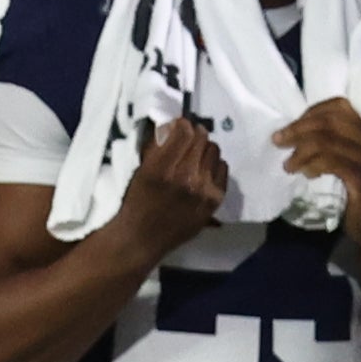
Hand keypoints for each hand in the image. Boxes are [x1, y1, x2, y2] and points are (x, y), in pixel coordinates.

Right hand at [114, 116, 229, 245]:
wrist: (143, 237)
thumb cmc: (137, 201)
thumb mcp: (141, 169)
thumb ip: (157, 146)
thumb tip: (172, 126)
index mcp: (162, 167)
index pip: (183, 131)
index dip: (181, 124)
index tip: (177, 126)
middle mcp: (186, 176)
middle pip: (201, 138)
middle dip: (193, 134)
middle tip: (187, 139)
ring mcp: (204, 188)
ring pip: (214, 150)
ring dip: (204, 148)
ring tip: (195, 156)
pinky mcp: (216, 199)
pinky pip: (223, 168)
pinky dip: (213, 165)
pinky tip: (203, 171)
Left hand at [270, 100, 360, 242]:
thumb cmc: (355, 189)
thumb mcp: (344, 157)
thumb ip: (330, 139)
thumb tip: (295, 128)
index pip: (339, 106)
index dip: (311, 112)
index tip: (289, 127)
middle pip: (330, 121)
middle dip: (298, 130)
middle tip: (278, 141)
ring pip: (326, 142)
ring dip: (300, 152)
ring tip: (288, 165)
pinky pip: (330, 162)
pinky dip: (312, 165)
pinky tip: (306, 174)